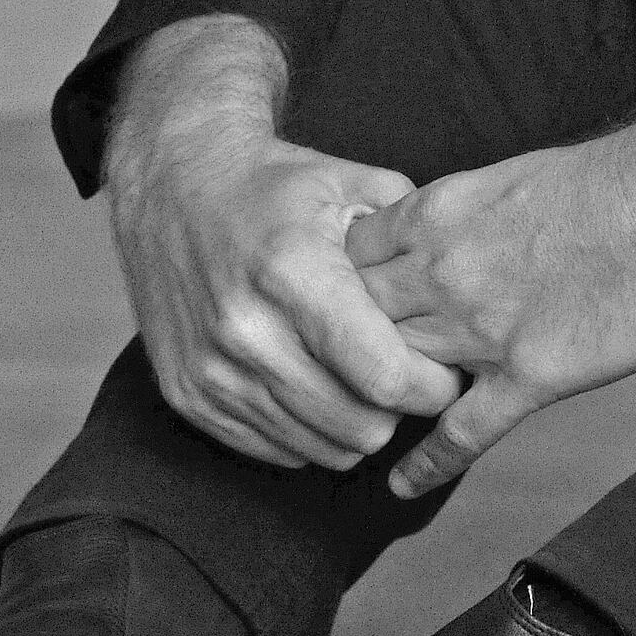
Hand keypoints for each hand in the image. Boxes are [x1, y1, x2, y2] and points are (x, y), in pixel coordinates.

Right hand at [103, 21, 464, 470]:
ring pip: (320, 449)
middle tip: (404, 374)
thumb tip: (463, 304)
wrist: (172, 184)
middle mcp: (246, 330)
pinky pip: (274, 451)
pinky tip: (313, 384)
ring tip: (359, 377)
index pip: (386, 377)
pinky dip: (305, 430)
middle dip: (398, 410)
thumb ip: (414, 242)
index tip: (446, 370)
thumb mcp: (352, 185)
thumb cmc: (275, 186)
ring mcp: (211, 370)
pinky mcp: (188, 396)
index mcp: (293, 273)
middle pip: (360, 426)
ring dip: (354, 424)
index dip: (433, 386)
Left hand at [346, 110, 635, 499]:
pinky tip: (404, 485)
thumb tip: (441, 240)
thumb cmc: (615, 179)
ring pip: (395, 376)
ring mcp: (482, 328)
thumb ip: (460, 217)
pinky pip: (461, 433)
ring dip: (383, 398)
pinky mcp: (531, 375)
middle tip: (341, 369)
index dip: (338, 285)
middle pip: (354, 321)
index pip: (347, 259)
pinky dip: (427, 464)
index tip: (341, 305)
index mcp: (435, 212)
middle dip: (343, 345)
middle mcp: (442, 271)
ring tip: (367, 422)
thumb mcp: (509, 178)